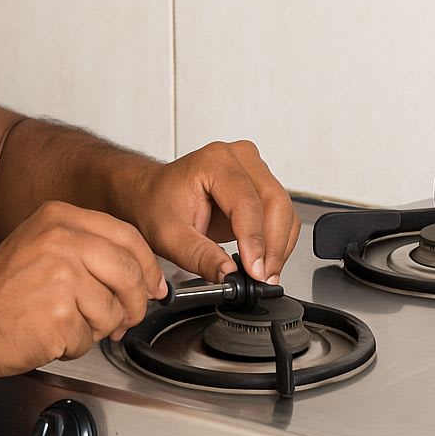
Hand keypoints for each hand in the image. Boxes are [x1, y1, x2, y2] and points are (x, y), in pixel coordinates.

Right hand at [0, 201, 165, 377]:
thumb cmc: (1, 293)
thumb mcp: (42, 246)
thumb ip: (91, 250)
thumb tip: (146, 277)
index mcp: (60, 218)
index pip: (128, 236)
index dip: (148, 266)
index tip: (153, 286)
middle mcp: (61, 240)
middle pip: (130, 273)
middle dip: (134, 304)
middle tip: (123, 319)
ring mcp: (60, 276)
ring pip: (114, 310)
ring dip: (98, 329)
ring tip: (66, 324)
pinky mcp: (58, 314)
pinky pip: (90, 338)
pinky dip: (75, 346)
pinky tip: (50, 336)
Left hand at [129, 140, 299, 284]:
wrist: (151, 195)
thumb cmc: (156, 205)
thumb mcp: (170, 237)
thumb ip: (200, 256)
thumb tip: (229, 274)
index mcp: (215, 161)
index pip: (247, 202)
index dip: (255, 240)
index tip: (255, 271)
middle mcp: (240, 157)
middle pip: (274, 202)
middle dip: (272, 246)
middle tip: (264, 277)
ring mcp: (253, 169)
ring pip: (283, 209)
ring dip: (278, 246)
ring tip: (263, 274)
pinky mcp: (260, 185)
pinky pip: (282, 214)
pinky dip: (277, 241)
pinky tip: (264, 261)